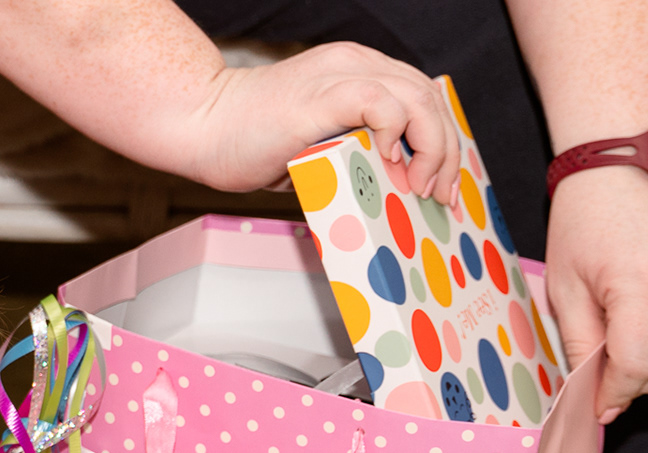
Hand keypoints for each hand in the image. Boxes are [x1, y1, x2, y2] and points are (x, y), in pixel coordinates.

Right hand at [179, 43, 459, 196]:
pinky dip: (397, 132)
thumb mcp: (315, 144)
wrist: (201, 126)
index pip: (422, 95)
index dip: (442, 139)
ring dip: (432, 147)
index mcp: (356, 70)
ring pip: (418, 98)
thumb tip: (388, 186)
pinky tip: (389, 161)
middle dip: (446, 150)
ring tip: (421, 186)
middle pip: (430, 96)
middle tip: (442, 193)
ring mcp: (341, 75)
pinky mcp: (325, 95)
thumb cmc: (246, 142)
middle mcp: (355, 63)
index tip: (443, 181)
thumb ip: (351, 150)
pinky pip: (382, 103)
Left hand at [544, 166, 647, 423]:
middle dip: (637, 385)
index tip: (597, 405)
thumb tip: (591, 395)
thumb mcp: (565, 288)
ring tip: (632, 352)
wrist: (628, 167)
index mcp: (641, 287)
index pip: (636, 368)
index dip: (614, 395)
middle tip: (609, 378)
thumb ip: (580, 344)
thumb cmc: (585, 224)